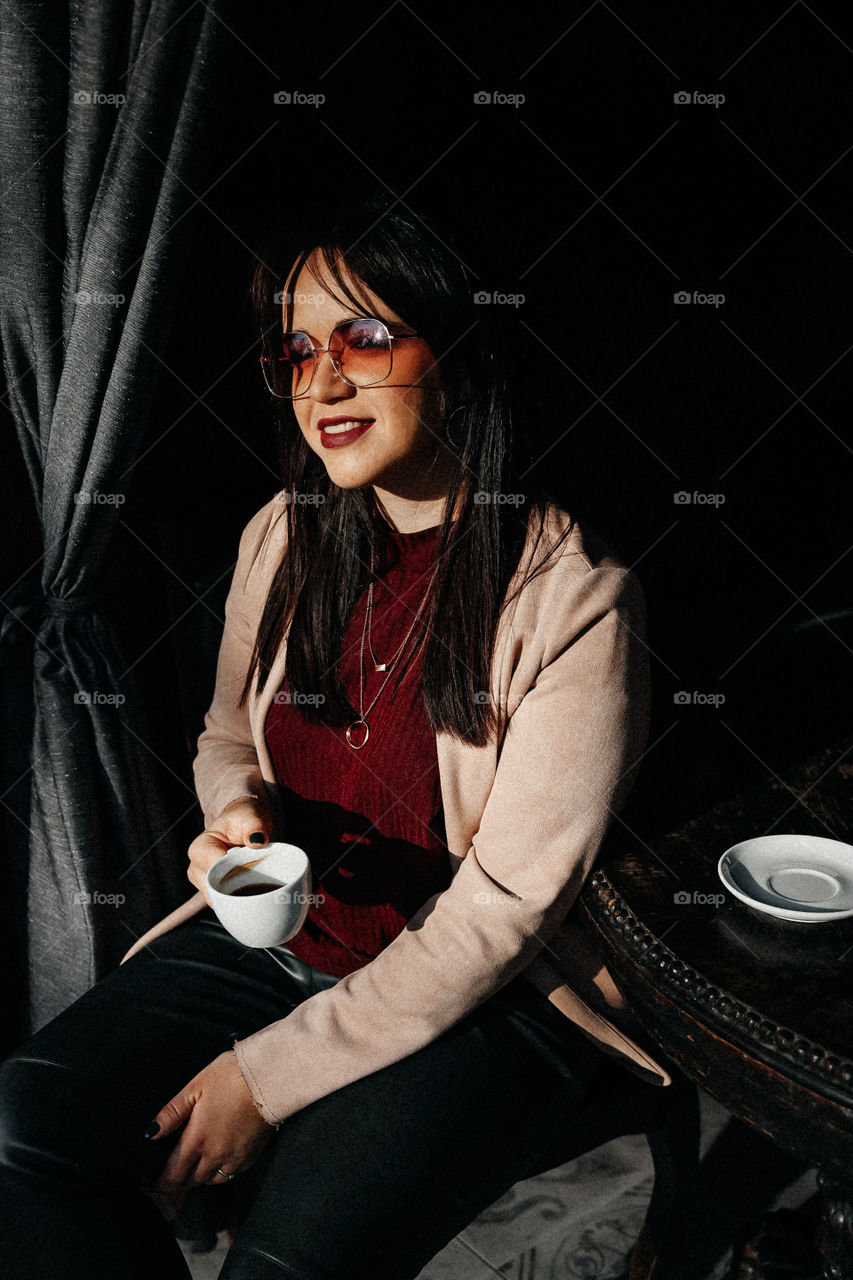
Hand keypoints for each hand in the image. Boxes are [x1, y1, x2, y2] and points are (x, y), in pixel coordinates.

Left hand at [145, 1050, 276, 1219]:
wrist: (270, 1077)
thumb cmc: (231, 1076)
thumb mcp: (196, 1087)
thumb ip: (172, 1112)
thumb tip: (151, 1133)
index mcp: (198, 1138)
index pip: (175, 1173)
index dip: (163, 1182)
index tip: (157, 1185)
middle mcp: (216, 1154)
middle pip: (193, 1180)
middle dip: (182, 1178)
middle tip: (176, 1173)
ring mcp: (236, 1157)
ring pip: (213, 1180)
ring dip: (202, 1176)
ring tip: (197, 1166)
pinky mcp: (252, 1155)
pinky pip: (233, 1174)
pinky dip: (223, 1171)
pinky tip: (221, 1159)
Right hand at [187, 796, 272, 905]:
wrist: (247, 827)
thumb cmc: (245, 819)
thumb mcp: (251, 815)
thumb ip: (254, 825)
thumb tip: (257, 840)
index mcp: (200, 848)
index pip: (212, 868)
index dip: (234, 870)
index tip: (252, 865)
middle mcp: (198, 869)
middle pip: (214, 890)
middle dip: (238, 886)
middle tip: (259, 876)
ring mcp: (206, 884)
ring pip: (221, 902)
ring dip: (241, 895)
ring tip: (258, 881)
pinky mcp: (218, 893)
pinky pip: (228, 905)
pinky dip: (242, 902)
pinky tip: (256, 892)